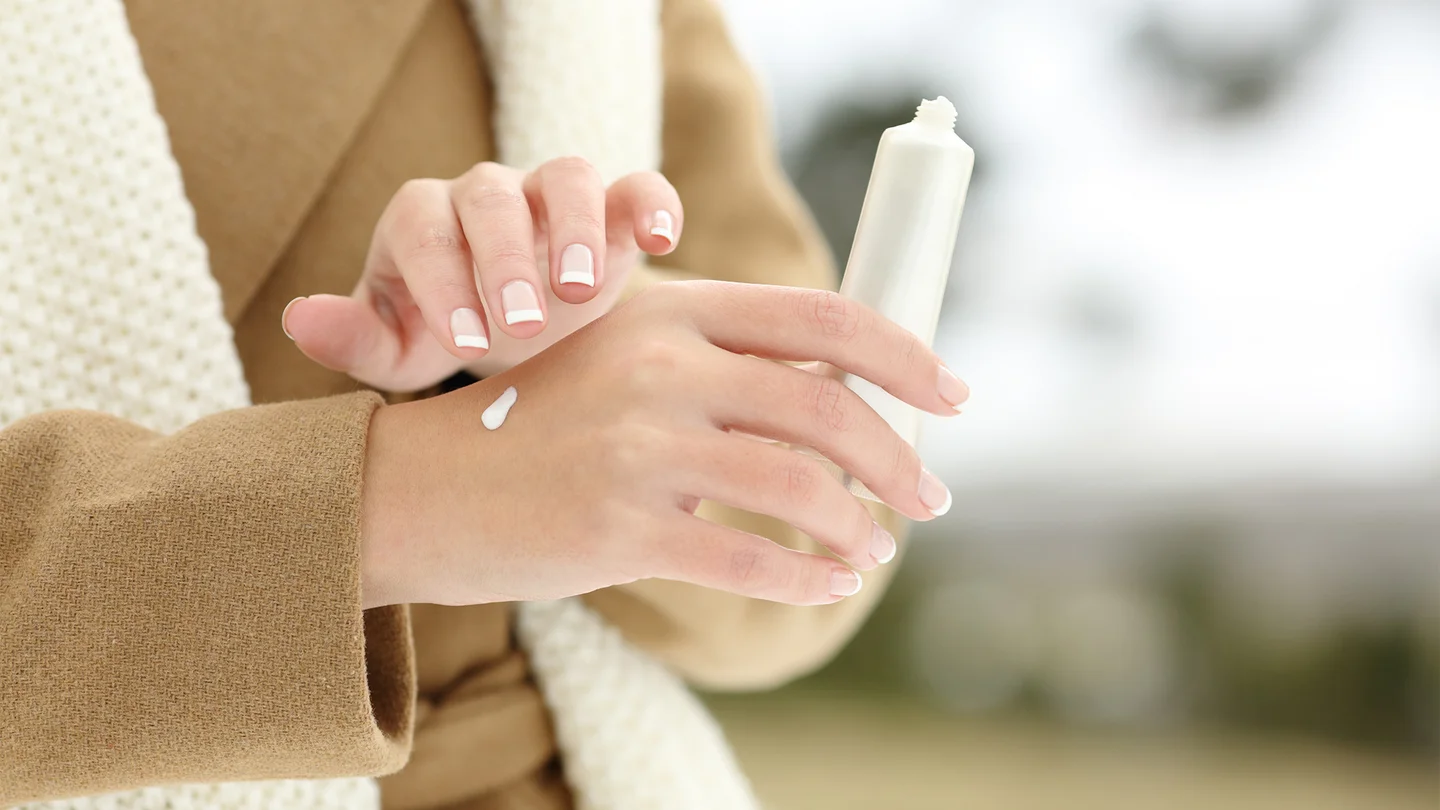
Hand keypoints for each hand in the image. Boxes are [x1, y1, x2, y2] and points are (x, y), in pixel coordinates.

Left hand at [283, 157, 681, 391]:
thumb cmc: (453, 333)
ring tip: (580, 288)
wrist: (522, 329)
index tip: (465, 344)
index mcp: (425, 222)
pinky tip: (661, 242)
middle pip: (491, 197)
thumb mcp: (401, 349)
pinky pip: (637, 187)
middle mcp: (487, 195)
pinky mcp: (614, 209)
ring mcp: (553, 196)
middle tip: (521, 322)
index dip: (442, 282)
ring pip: (567, 175)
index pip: (423, 231)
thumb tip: (299, 318)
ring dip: (574, 224)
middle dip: (504, 257)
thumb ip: (353, 339)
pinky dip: (652, 204)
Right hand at [359, 281, 970, 608]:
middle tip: (930, 497)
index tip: (953, 395)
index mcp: (673, 309)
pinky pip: (750, 560)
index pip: (823, 318)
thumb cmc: (543, 419)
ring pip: (800, 489)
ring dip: (861, 527)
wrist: (429, 484)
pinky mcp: (621, 528)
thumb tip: (847, 393)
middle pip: (827, 408)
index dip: (906, 356)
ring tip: (876, 548)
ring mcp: (641, 448)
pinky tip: (827, 585)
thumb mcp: (628, 355)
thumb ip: (725, 357)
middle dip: (899, 459)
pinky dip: (808, 578)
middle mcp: (662, 366)